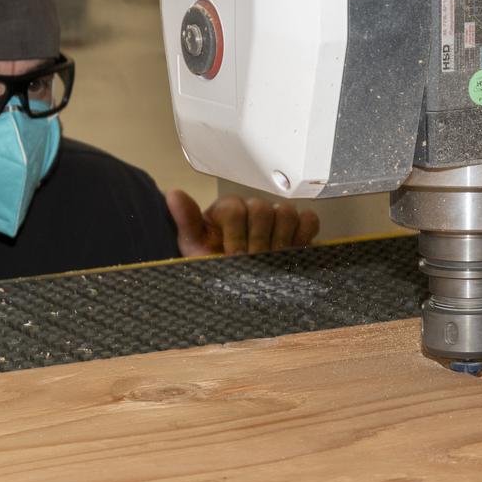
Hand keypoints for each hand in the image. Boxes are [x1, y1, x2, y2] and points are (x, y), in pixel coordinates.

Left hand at [165, 190, 319, 257]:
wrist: (235, 287)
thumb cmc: (214, 264)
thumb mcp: (194, 247)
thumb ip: (186, 221)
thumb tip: (173, 194)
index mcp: (228, 209)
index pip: (236, 208)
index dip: (236, 235)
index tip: (234, 258)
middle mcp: (253, 209)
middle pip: (263, 210)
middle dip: (258, 241)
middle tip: (254, 262)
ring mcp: (276, 217)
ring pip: (287, 212)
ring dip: (281, 239)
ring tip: (272, 259)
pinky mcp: (298, 228)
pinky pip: (308, 220)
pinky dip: (305, 234)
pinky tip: (294, 251)